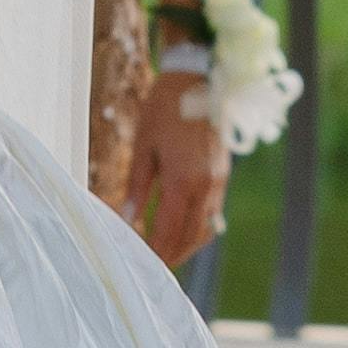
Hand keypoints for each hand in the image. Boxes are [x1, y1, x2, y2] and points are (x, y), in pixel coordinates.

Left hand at [118, 73, 227, 267]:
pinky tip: (181, 229)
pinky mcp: (223, 175)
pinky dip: (197, 228)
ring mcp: (218, 182)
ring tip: (166, 254)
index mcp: (183, 181)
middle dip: (171, 255)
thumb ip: (136, 187)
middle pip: (190, 237)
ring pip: (205, 229)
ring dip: (186, 245)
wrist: (198, 79)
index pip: (168, 231)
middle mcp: (206, 186)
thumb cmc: (164, 109)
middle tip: (152, 269)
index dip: (155, 252)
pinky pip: (212, 213)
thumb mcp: (143, 147)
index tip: (141, 265)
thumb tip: (125, 219)